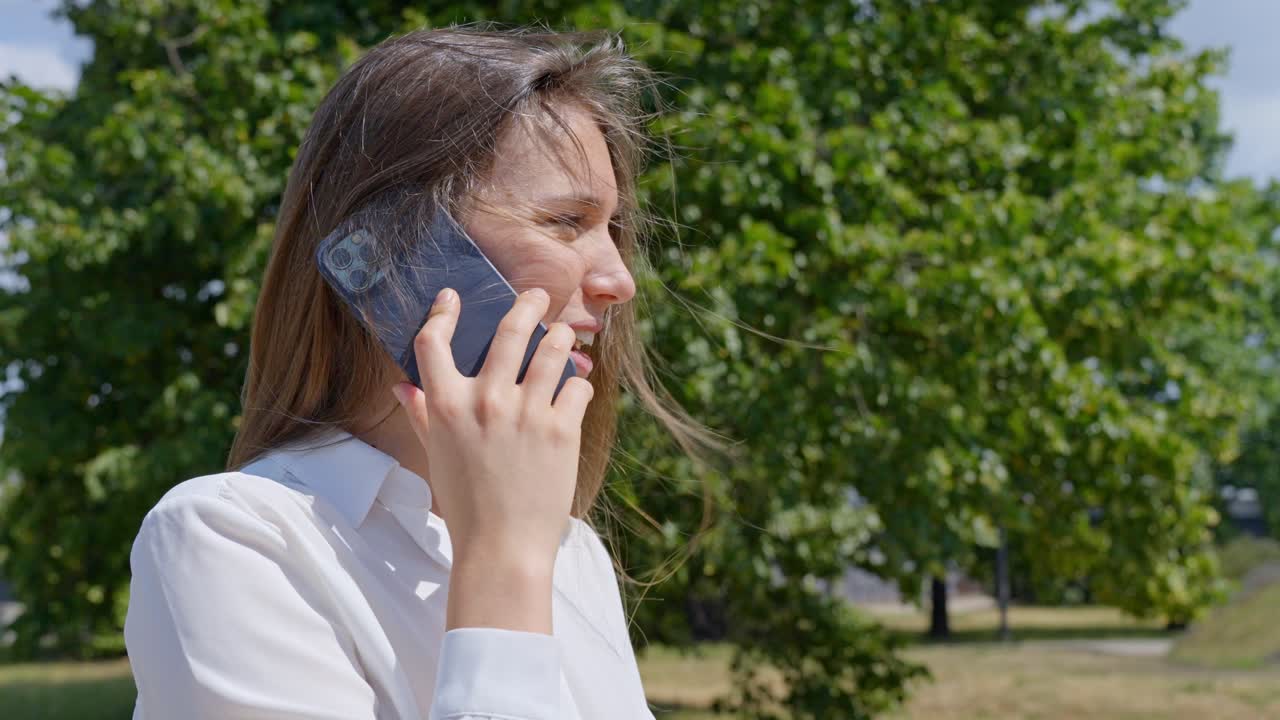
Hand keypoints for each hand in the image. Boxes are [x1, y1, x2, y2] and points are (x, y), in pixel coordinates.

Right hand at [390, 286, 593, 631]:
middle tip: (536, 295)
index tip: (453, 297)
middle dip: (526, 304)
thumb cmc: (465, 504)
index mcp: (447, 406)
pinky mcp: (562, 429)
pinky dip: (579, 382)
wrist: (503, 547)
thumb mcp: (435, 456)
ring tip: (563, 334)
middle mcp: (486, 401)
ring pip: (551, 349)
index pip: (435, 342)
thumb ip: (421, 414)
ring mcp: (527, 412)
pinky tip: (577, 386)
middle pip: (508, 330)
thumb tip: (401, 385)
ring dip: (559, 336)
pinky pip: (578, 386)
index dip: (443, 313)